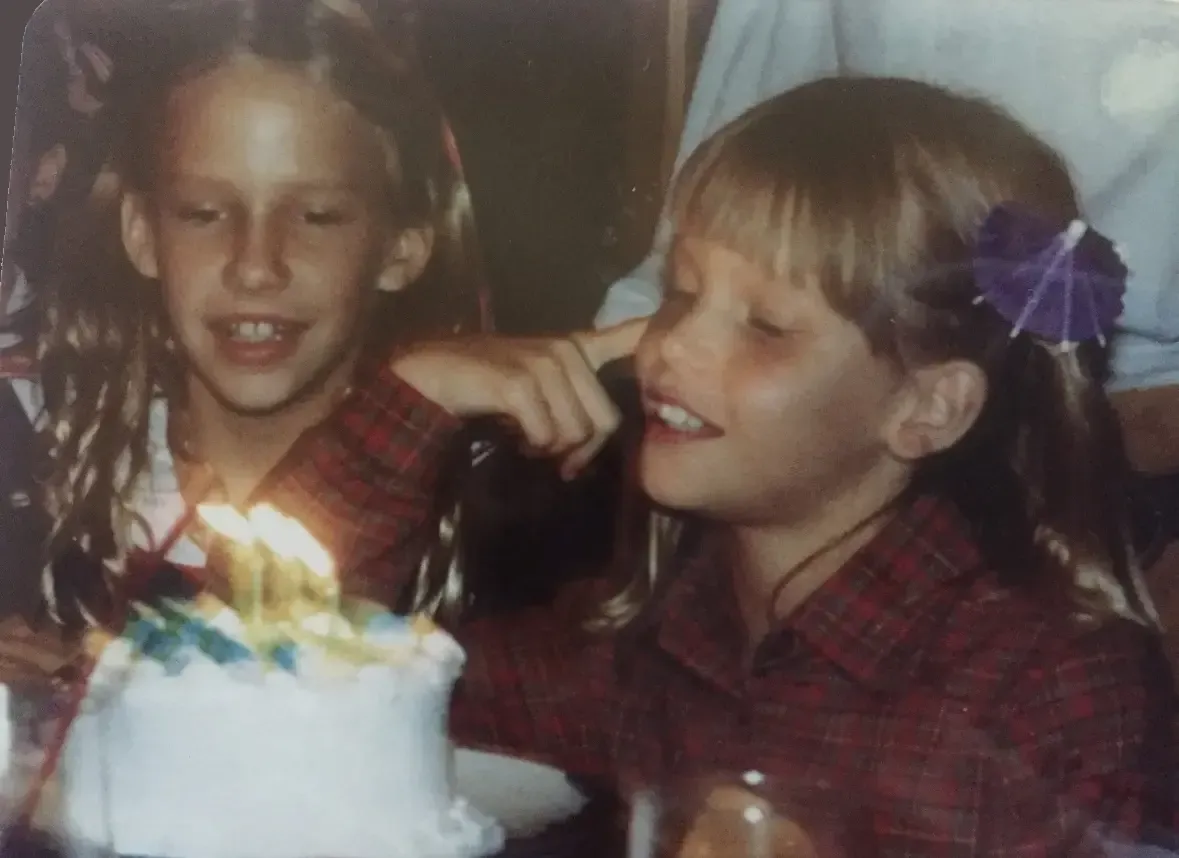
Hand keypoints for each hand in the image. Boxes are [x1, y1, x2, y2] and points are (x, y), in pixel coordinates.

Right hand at [392, 318, 646, 478]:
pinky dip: (530, 445)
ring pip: (576, 432)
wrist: (426, 378)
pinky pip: (547, 433)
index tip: (684, 319)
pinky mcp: (518, 380)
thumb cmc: (481, 388)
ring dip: (550, 448)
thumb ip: (568, 405)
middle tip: (546, 450)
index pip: (625, 337)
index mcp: (572, 349)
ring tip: (524, 436)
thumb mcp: (532, 389)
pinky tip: (512, 433)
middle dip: (580, 449)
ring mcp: (542, 361)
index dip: (653, 337)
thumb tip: (589, 449)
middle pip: (605, 420)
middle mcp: (564, 350)